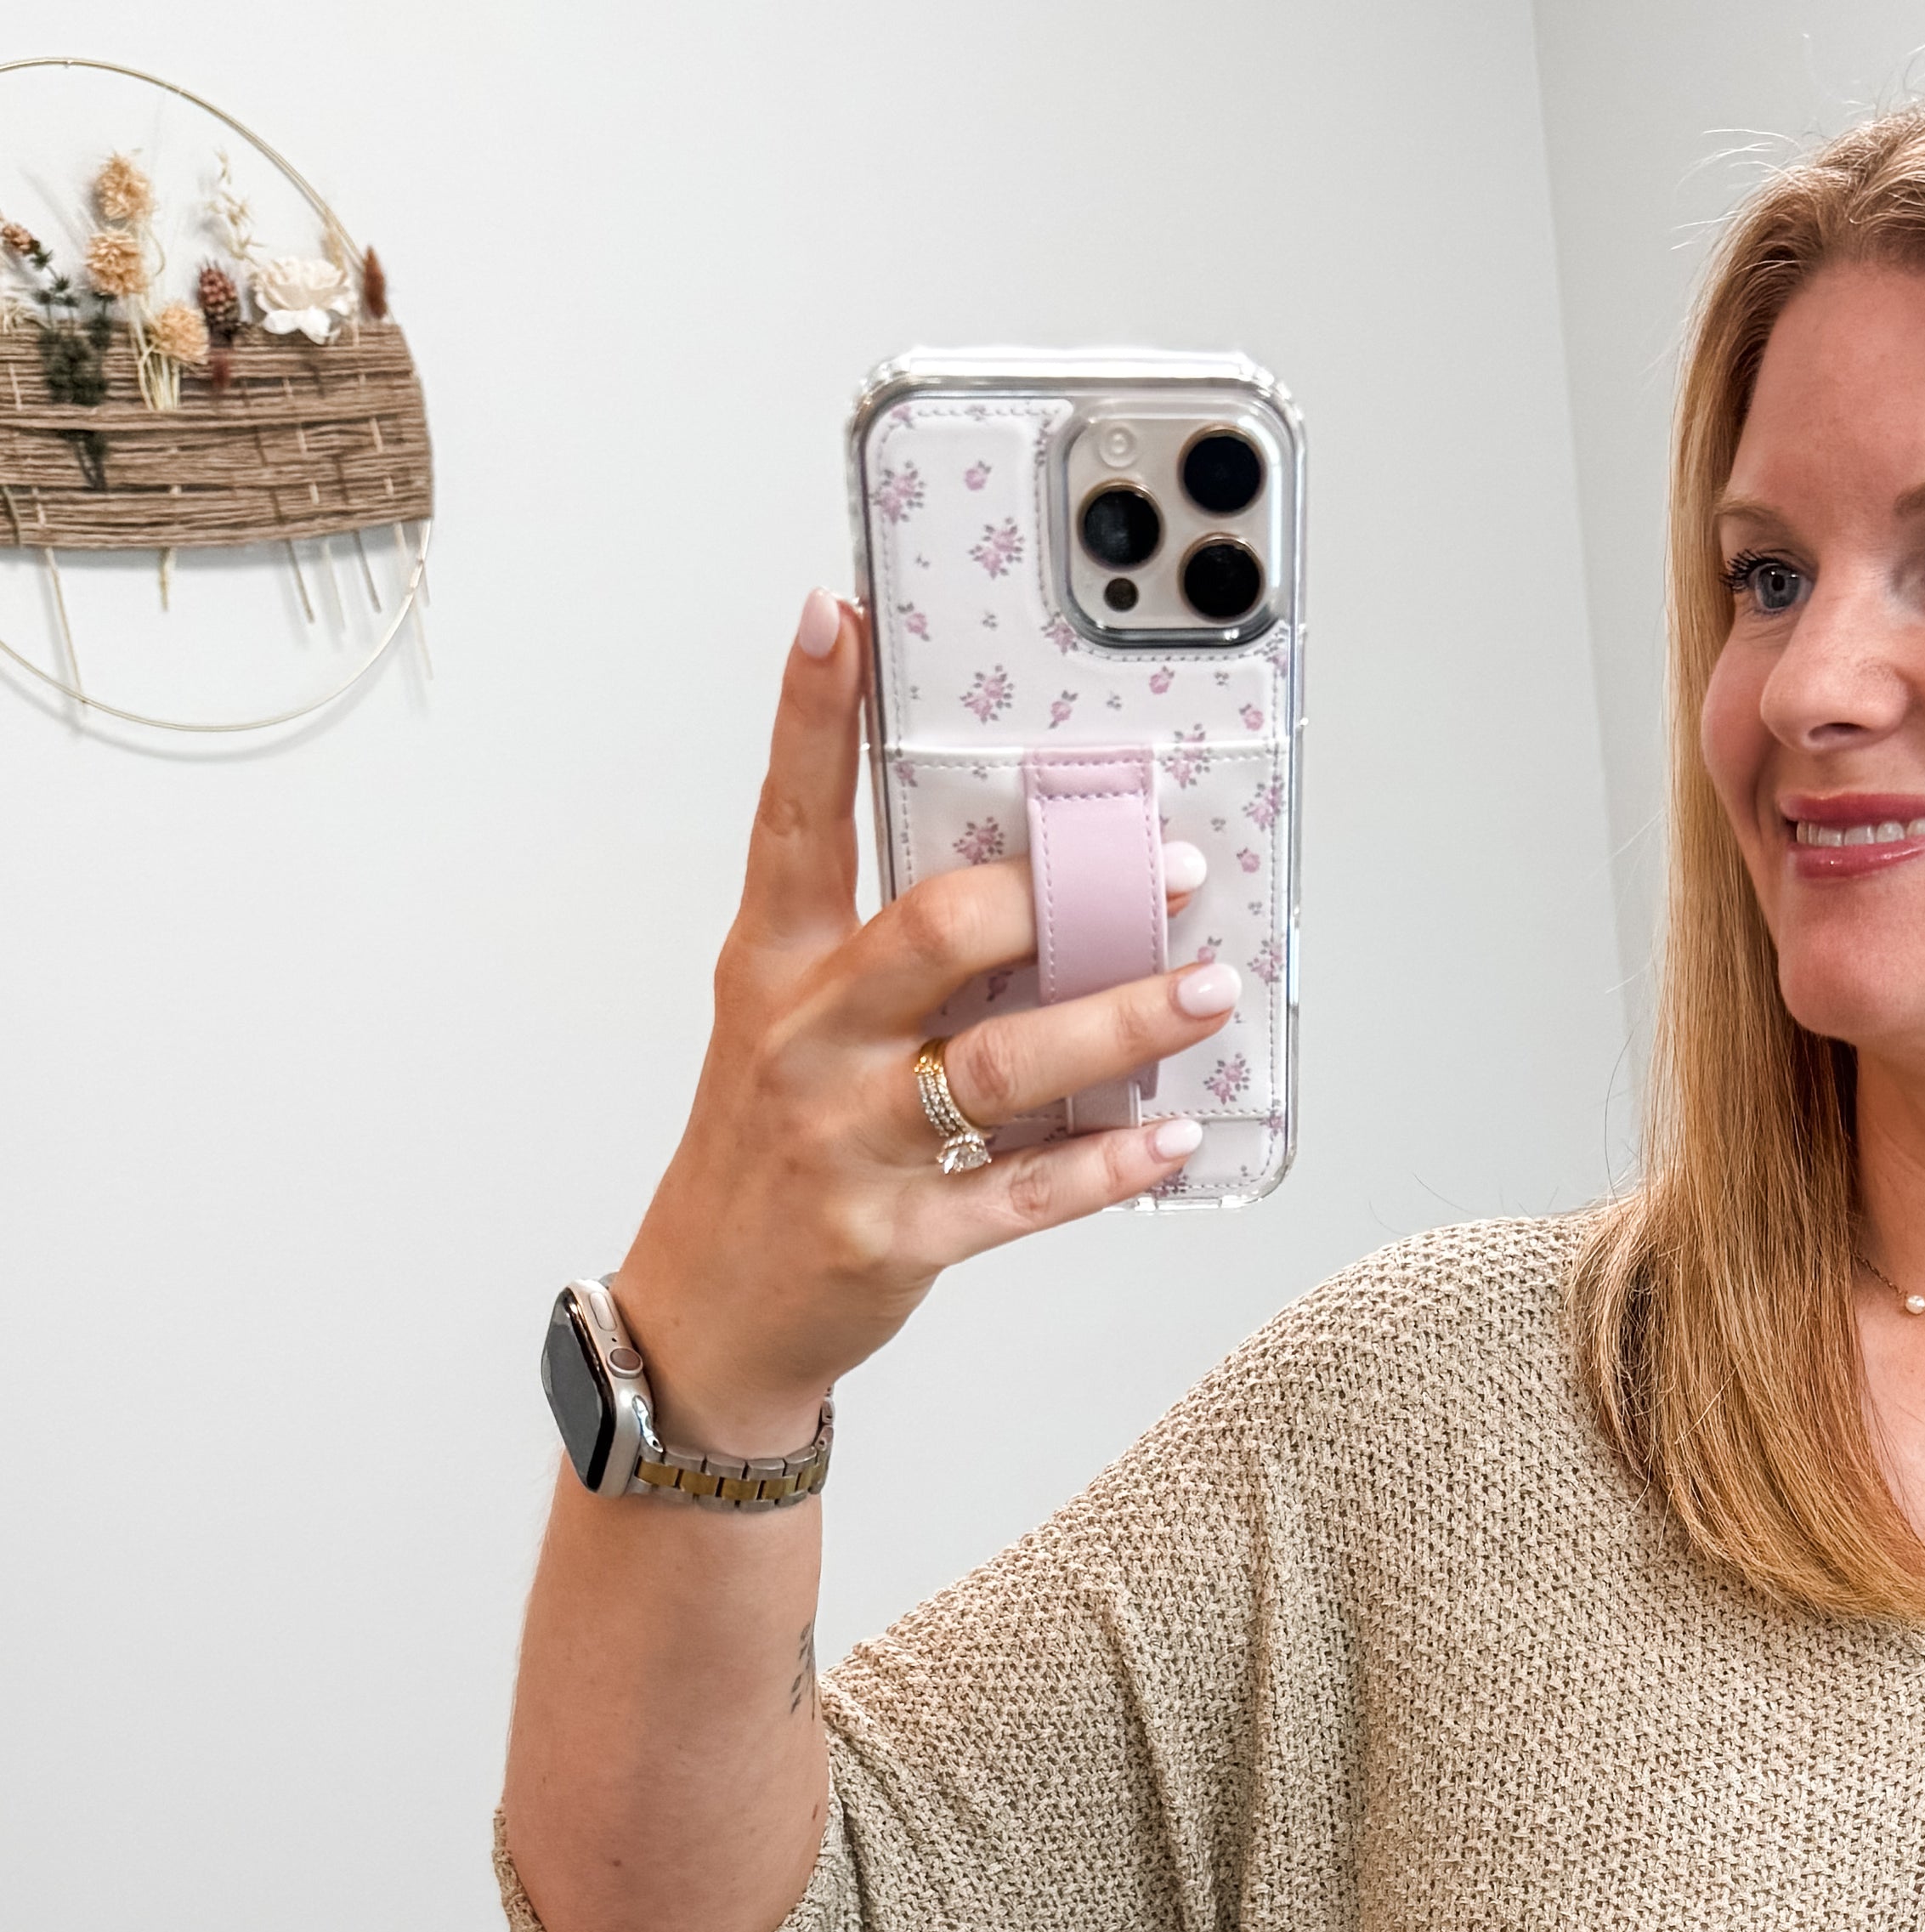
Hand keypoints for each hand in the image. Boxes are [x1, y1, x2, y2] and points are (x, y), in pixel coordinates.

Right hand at [608, 594, 1241, 1450]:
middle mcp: (807, 1041)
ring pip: (999, 1065)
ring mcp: (847, 1141)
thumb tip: (1033, 885)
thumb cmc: (772, 1154)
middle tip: (1166, 870)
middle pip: (933, 934)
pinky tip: (1165, 1137)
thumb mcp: (793, 1029)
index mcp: (777, 969)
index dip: (811, 716)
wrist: (712, 1315)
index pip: (794, 819)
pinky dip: (1103, 1167)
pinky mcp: (893, 1236)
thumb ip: (888, 955)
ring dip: (1118, 1023)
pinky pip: (1018, 1193)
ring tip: (1205, 992)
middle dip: (1057, 894)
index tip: (839, 616)